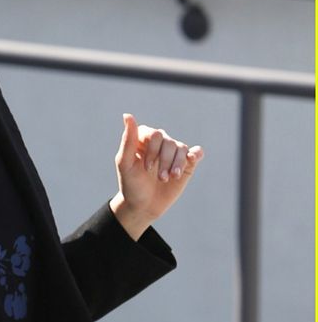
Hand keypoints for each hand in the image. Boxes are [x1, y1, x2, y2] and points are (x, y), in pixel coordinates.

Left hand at [110, 113, 203, 240]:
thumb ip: (127, 140)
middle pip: (169, 142)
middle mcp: (159, 142)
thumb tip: (127, 116)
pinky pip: (196, 152)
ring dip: (176, 165)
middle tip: (160, 178)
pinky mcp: (186, 163)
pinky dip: (196, 154)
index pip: (155, 135)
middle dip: (165, 161)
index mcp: (144, 138)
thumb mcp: (125, 163)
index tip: (146, 168)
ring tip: (169, 178)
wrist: (144, 206)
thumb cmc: (131, 184)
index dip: (153, 151)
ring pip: (182, 148)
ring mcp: (173, 152)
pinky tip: (192, 159)